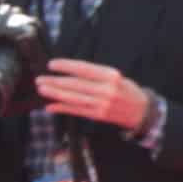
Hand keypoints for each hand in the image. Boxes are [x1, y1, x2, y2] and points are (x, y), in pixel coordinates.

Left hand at [35, 57, 157, 132]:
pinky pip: (77, 111)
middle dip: (56, 82)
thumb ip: (96, 74)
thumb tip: (70, 72)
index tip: (52, 65)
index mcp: (111, 76)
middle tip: (40, 79)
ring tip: (42, 90)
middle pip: (76, 84)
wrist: (142, 111)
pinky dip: (63, 108)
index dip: (66, 66)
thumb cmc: (126, 90)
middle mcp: (107, 90)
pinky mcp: (99, 116)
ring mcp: (103, 104)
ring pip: (74, 98)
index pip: (84, 69)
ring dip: (56, 94)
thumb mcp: (116, 76)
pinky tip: (51, 106)